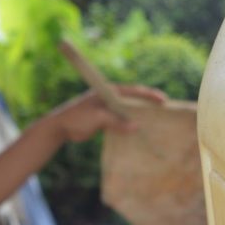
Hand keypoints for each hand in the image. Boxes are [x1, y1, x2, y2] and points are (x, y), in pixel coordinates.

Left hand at [50, 85, 167, 144]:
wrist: (60, 127)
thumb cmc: (77, 118)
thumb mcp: (98, 118)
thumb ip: (116, 122)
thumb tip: (136, 128)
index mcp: (109, 91)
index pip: (133, 91)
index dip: (149, 95)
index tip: (163, 100)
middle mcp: (110, 98)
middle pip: (133, 101)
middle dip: (147, 106)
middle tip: (164, 111)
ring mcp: (107, 109)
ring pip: (127, 113)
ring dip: (139, 117)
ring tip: (155, 123)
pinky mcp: (104, 120)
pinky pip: (121, 122)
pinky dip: (129, 127)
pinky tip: (139, 133)